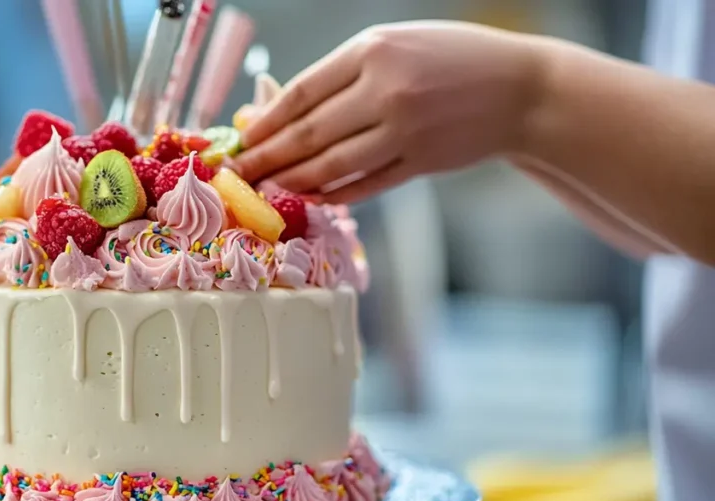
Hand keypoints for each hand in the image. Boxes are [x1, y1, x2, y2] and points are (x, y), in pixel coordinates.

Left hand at [235, 21, 544, 202]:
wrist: (521, 89)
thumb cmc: (451, 60)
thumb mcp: (394, 46)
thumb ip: (338, 76)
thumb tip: (272, 111)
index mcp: (373, 50)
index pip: (301, 93)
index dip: (265, 121)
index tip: (241, 139)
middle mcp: (387, 90)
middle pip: (309, 134)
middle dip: (266, 158)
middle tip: (236, 175)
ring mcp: (405, 131)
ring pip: (332, 166)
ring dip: (291, 182)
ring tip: (264, 190)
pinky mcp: (421, 163)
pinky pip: (364, 185)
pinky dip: (333, 194)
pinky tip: (309, 197)